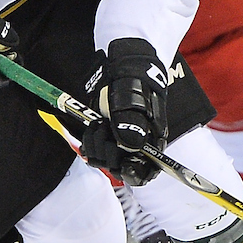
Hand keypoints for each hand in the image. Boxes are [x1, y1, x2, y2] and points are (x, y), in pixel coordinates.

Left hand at [81, 38, 167, 185]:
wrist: (124, 69)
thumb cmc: (136, 80)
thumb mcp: (134, 96)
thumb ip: (131, 121)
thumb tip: (131, 146)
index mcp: (153, 140)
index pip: (147, 170)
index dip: (135, 173)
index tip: (122, 165)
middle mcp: (138, 146)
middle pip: (123, 168)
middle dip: (109, 154)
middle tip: (104, 132)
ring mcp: (121, 143)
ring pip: (107, 161)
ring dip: (97, 147)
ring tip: (98, 126)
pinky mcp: (108, 138)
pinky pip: (96, 152)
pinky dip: (90, 144)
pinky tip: (92, 129)